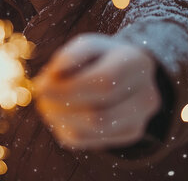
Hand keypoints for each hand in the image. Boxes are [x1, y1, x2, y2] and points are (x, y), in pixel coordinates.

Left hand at [33, 34, 160, 149]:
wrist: (124, 73)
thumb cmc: (98, 57)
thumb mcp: (85, 45)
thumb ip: (68, 56)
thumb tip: (53, 76)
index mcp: (138, 63)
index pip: (105, 82)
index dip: (68, 88)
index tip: (41, 86)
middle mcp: (147, 95)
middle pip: (99, 113)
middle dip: (61, 107)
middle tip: (40, 99)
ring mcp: (140, 119)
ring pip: (94, 130)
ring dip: (60, 120)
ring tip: (45, 106)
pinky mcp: (128, 134)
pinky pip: (88, 141)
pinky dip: (64, 129)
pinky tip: (57, 115)